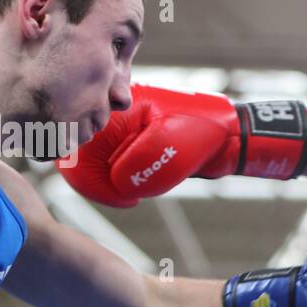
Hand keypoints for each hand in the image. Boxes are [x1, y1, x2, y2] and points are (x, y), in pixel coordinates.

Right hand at [59, 85, 306, 207]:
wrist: (229, 135)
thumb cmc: (204, 131)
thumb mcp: (172, 145)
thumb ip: (137, 163)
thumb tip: (117, 182)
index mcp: (115, 109)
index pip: (76, 151)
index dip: (92, 182)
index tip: (126, 198)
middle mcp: (110, 118)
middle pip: (79, 160)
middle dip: (101, 184)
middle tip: (132, 197)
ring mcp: (119, 132)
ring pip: (96, 169)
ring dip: (115, 184)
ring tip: (145, 188)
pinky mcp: (129, 145)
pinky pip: (112, 170)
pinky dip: (124, 182)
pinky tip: (148, 183)